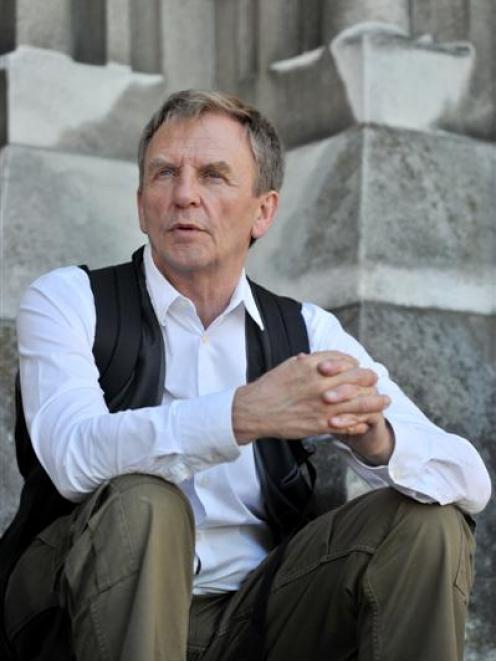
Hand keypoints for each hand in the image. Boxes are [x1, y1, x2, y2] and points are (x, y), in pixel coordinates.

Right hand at [232, 351, 391, 463]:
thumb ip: (311, 361)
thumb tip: (326, 360)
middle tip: (377, 382)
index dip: (356, 365)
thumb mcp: (290, 365)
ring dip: (376, 403)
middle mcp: (322, 384)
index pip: (347, 361)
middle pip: (359, 379)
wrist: (255, 410)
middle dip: (371, 381)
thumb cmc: (270, 386)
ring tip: (385, 402)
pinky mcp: (321, 425)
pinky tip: (364, 421)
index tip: (359, 369)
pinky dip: (359, 423)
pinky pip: (348, 424)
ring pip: (360, 403)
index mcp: (314, 366)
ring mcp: (324, 406)